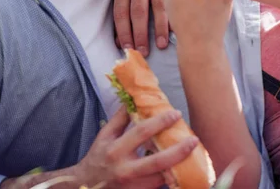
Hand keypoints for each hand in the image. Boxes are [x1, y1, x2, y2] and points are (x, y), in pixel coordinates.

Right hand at [76, 106, 197, 188]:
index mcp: (116, 149)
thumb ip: (120, 118)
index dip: (160, 122)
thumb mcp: (105, 135)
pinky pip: (158, 186)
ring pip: (162, 178)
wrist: (86, 186)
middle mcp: (125, 169)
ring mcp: (133, 186)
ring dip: (178, 166)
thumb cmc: (97, 157)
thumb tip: (133, 99)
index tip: (175, 113)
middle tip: (193, 140)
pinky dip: (171, 177)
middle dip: (178, 151)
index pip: (141, 132)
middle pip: (157, 161)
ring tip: (193, 155)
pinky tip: (182, 168)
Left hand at [114, 0, 169, 56]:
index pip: (120, 12)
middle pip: (137, 11)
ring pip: (156, 7)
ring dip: (158, 29)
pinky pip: (171, 2)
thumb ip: (125, 16)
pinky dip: (172, 18)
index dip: (123, 32)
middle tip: (143, 52)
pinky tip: (174, 31)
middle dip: (140, 34)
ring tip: (160, 46)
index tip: (127, 49)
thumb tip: (120, 44)